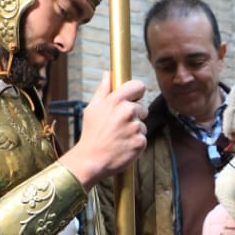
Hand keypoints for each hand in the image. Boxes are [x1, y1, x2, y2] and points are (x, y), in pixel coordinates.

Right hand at [62, 72, 147, 187]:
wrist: (91, 160)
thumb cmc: (91, 133)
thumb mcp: (92, 108)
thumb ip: (103, 89)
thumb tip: (108, 74)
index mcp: (116, 100)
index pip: (139, 86)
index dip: (137, 93)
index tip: (133, 99)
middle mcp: (128, 111)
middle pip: (142, 109)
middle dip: (134, 116)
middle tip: (118, 126)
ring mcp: (135, 127)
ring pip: (142, 125)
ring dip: (134, 131)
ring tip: (118, 138)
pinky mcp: (140, 142)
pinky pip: (143, 139)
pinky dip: (135, 143)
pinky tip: (123, 146)